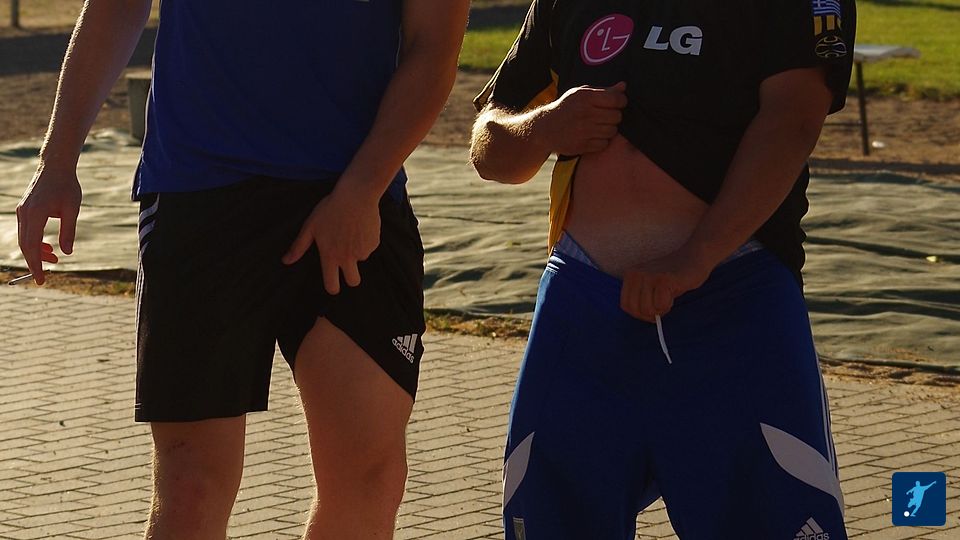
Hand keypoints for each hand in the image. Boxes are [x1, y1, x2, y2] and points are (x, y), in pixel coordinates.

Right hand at [16, 165, 82, 284]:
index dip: (35, 264)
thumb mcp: (72, 209)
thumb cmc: (67, 186)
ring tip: (55, 260)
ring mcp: (22, 211)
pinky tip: (48, 247)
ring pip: (25, 239)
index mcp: (35, 214)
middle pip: (25, 245)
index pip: (31, 246)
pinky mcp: (25, 209)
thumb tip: (66, 253)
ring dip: (37, 252)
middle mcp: (24, 213)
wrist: (56, 167)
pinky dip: (35, 242)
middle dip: (34, 262)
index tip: (40, 279)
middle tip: (45, 277)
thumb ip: (68, 231)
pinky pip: (26, 231)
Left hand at [282, 182, 381, 294]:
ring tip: (350, 230)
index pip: (332, 285)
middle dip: (351, 279)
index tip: (332, 284)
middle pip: (353, 281)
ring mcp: (363, 250)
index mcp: (330, 255)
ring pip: (361, 258)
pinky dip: (365, 239)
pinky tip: (360, 225)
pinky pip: (369, 246)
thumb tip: (286, 261)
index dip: (332, 287)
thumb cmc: (330, 209)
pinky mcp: (374, 242)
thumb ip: (299, 246)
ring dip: (356, 250)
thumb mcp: (310, 226)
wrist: (356, 195)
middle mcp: (348, 257)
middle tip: (347, 267)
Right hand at [537, 82, 626, 155]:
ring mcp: (584, 131)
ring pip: (612, 131)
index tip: (616, 103)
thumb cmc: (567, 108)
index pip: (616, 99)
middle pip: (617, 116)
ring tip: (599, 125)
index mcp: (586, 98)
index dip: (621, 101)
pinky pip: (604, 144)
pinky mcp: (582, 145)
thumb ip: (603, 90)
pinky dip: (602, 140)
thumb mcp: (581, 93)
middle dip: (614, 115)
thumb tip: (623, 87)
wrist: (545, 128)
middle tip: (605, 115)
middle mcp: (585, 114)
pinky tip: (593, 135)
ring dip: (609, 129)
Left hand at [620, 246, 713, 321]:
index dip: (640, 314)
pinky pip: (660, 305)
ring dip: (661, 309)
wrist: (694, 257)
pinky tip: (673, 293)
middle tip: (663, 304)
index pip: (626, 306)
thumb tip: (643, 317)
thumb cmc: (673, 277)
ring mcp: (649, 276)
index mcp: (630, 275)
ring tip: (668, 297)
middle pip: (636, 310)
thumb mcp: (650, 286)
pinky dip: (668, 305)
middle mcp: (636, 274)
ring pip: (647, 309)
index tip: (652, 310)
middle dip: (650, 314)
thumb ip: (641, 299)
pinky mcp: (664, 279)